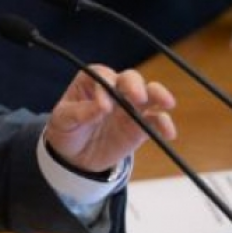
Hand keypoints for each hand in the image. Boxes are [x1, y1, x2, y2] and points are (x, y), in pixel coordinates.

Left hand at [45, 65, 176, 173]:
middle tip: (137, 97)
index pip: (102, 75)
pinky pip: (155, 121)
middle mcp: (113, 90)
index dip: (105, 85)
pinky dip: (164, 124)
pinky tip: (168, 132)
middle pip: (129, 78)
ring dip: (158, 95)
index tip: (104, 105)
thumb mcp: (63, 120)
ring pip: (149, 94)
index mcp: (90, 83)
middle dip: (135, 85)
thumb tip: (102, 106)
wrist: (75, 157)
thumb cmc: (66, 130)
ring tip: (166, 103)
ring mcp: (129, 107)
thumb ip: (80, 112)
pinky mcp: (139, 127)